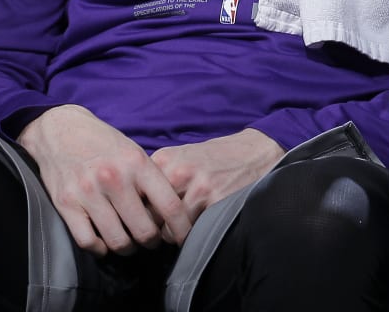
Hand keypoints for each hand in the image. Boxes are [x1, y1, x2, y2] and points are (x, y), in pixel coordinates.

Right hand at [16, 105, 191, 256]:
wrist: (59, 128)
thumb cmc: (102, 143)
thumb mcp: (133, 151)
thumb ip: (150, 180)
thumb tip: (169, 216)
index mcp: (136, 163)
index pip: (169, 206)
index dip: (181, 229)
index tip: (183, 239)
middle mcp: (114, 178)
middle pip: (144, 231)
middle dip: (151, 242)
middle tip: (150, 240)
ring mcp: (88, 192)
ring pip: (118, 241)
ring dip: (127, 248)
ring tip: (128, 242)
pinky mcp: (66, 203)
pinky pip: (88, 242)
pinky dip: (99, 249)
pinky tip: (103, 242)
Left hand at [149, 129, 282, 243]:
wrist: (252, 152)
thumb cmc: (214, 158)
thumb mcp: (181, 156)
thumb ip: (159, 175)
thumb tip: (135, 204)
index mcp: (165, 159)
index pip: (136, 197)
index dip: (138, 211)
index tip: (143, 218)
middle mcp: (178, 172)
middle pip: (149, 214)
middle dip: (153, 226)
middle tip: (160, 229)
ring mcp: (198, 188)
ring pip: (167, 230)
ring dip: (172, 235)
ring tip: (180, 229)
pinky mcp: (216, 202)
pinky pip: (191, 233)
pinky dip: (191, 236)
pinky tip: (197, 227)